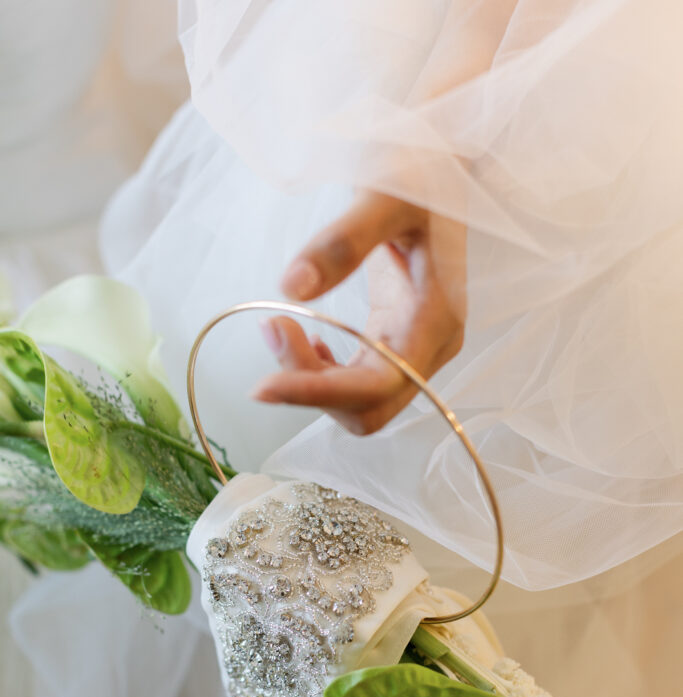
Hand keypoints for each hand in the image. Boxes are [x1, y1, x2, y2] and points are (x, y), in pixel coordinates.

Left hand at [252, 192, 465, 434]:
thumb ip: (341, 242)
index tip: (263, 384)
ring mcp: (416, 346)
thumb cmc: (421, 172)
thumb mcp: (384, 195)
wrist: (441, 166)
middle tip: (271, 327)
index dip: (320, 393)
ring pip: (359, 400)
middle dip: (311, 386)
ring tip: (278, 324)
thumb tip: (291, 288)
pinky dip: (321, 371)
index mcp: (436, 320)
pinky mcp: (396, 337)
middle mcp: (431, 346)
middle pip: (368, 407)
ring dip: (310, 378)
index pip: (378, 385)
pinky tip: (305, 336)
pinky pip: (357, 379)